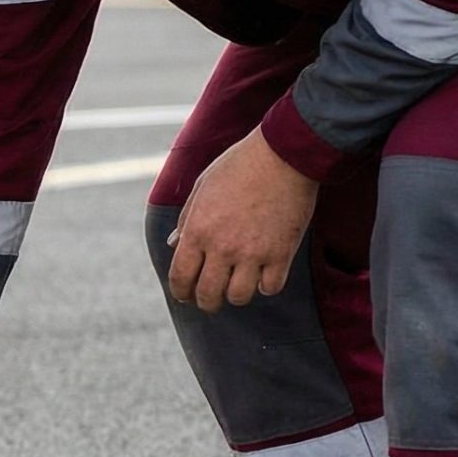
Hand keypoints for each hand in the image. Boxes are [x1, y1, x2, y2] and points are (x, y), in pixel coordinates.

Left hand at [165, 127, 319, 313]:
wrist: (284, 154)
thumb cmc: (239, 165)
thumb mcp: (202, 187)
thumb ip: (186, 219)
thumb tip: (173, 244)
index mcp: (197, 230)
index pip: (180, 277)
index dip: (181, 292)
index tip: (185, 295)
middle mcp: (222, 247)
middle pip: (208, 295)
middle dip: (206, 302)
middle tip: (211, 299)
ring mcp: (253, 252)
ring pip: (239, 297)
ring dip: (237, 295)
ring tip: (239, 284)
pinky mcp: (282, 253)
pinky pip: (271, 287)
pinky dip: (267, 286)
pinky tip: (265, 275)